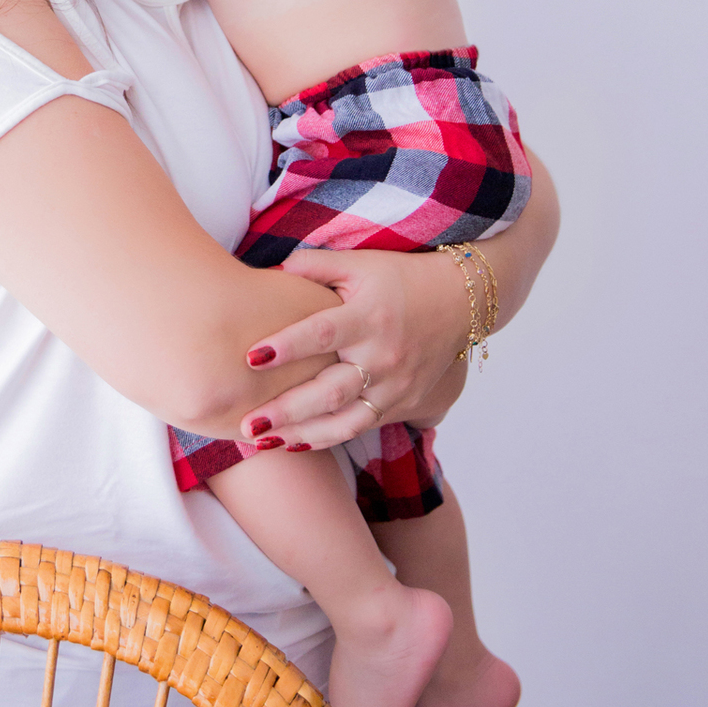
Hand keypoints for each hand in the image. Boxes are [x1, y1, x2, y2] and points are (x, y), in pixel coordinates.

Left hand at [237, 245, 468, 447]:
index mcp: (369, 316)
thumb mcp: (360, 263)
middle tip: (247, 422)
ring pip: (345, 420)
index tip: (251, 357)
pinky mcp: (402, 403)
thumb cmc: (400, 278)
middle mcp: (383, 355)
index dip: (288, 346)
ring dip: (302, 433)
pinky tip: (293, 443)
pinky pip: (361, 426)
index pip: (323, 334)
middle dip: (288, 409)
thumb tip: (271, 270)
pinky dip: (327, 437)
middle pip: (331, 390)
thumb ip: (314, 265)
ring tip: (261, 441)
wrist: (460, 301)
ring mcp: (395, 385)